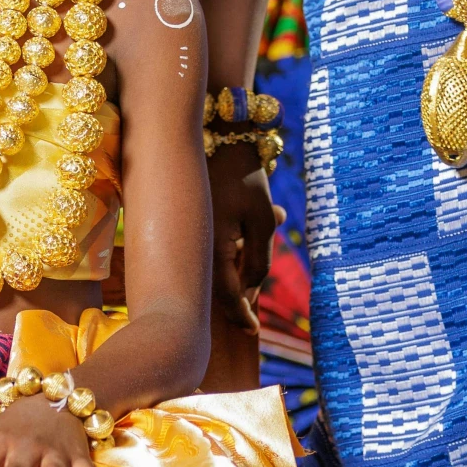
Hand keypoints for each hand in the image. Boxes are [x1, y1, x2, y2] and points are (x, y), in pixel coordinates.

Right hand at [208, 145, 284, 329]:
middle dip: (243, 291)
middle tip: (258, 299)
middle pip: (220, 284)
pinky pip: (214, 247)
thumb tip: (251, 290)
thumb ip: (259, 259)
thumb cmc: (245, 177)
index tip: (253, 331)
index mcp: (213, 248)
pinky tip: (270, 213)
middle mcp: (195, 245)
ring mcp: (192, 234)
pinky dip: (238, 244)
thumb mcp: (263, 220)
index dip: (241, 316)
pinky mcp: (193, 222)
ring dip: (247, 259)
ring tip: (274, 220)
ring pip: (218, 265)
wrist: (218, 136)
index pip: (226, 296)